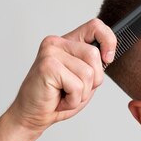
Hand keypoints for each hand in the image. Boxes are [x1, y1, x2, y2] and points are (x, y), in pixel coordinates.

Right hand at [7, 18, 116, 134]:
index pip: (95, 26)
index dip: (108, 40)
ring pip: (88, 73)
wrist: (32, 114)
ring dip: (82, 93)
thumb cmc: (58, 98)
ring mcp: (50, 52)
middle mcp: (57, 42)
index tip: (108, 59)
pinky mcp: (47, 67)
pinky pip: (77, 86)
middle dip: (93, 80)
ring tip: (66, 94)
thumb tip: (108, 54)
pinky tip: (59, 99)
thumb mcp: (84, 79)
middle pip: (94, 54)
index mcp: (68, 42)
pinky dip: (73, 100)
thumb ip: (95, 64)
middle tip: (75, 89)